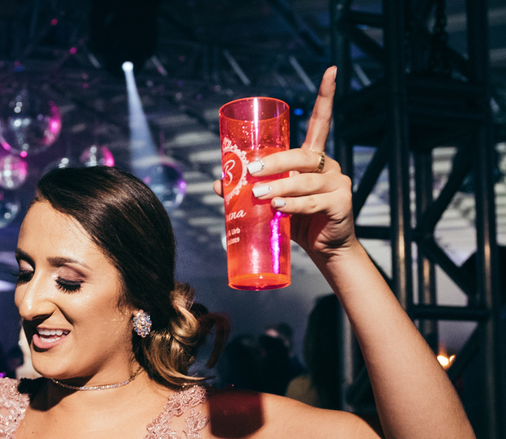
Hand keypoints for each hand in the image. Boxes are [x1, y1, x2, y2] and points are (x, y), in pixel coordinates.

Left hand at [213, 66, 357, 264]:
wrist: (323, 248)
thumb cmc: (298, 220)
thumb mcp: (272, 201)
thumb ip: (249, 189)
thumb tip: (217, 183)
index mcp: (313, 158)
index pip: (321, 121)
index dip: (326, 96)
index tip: (332, 70)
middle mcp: (328, 165)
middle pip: (301, 155)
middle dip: (275, 162)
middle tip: (252, 171)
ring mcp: (337, 183)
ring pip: (305, 180)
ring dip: (280, 186)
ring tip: (261, 196)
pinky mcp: (341, 202)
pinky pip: (315, 201)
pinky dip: (295, 205)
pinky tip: (281, 208)